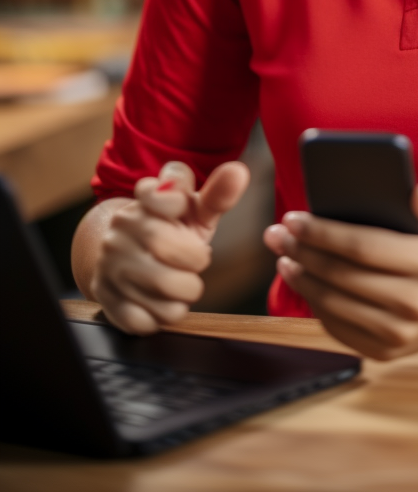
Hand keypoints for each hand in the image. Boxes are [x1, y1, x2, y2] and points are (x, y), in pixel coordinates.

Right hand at [91, 159, 249, 335]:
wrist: (127, 258)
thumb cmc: (172, 232)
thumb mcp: (196, 211)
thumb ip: (218, 194)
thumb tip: (238, 172)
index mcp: (145, 198)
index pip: (163, 192)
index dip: (178, 203)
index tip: (183, 213)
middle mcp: (121, 227)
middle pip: (165, 244)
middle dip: (195, 260)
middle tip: (196, 260)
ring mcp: (109, 262)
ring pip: (161, 288)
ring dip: (184, 293)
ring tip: (181, 283)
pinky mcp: (105, 296)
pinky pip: (144, 319)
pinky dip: (162, 316)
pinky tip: (161, 301)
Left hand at [263, 183, 417, 359]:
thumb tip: (417, 191)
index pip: (363, 247)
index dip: (323, 232)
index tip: (294, 218)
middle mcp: (416, 305)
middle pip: (342, 275)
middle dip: (303, 252)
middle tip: (277, 234)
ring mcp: (399, 335)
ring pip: (334, 303)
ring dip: (302, 278)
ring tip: (283, 256)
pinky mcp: (384, 353)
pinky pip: (338, 327)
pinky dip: (314, 304)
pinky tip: (303, 281)